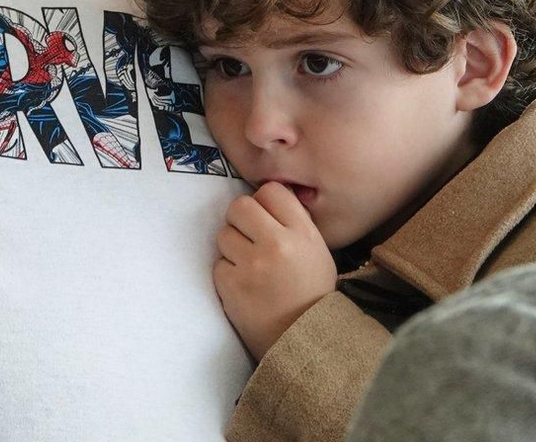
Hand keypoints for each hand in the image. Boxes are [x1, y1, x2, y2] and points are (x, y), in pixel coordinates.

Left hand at [213, 182, 337, 360]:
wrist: (305, 343)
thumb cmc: (311, 294)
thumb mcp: (317, 251)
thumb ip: (294, 222)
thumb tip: (265, 197)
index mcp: (303, 233)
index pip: (271, 191)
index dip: (265, 203)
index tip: (266, 219)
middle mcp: (277, 244)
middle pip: (239, 206)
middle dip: (241, 220)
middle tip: (250, 238)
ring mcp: (252, 265)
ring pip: (224, 234)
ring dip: (232, 247)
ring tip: (250, 266)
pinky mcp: (232, 286)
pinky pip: (218, 264)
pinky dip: (228, 274)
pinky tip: (245, 286)